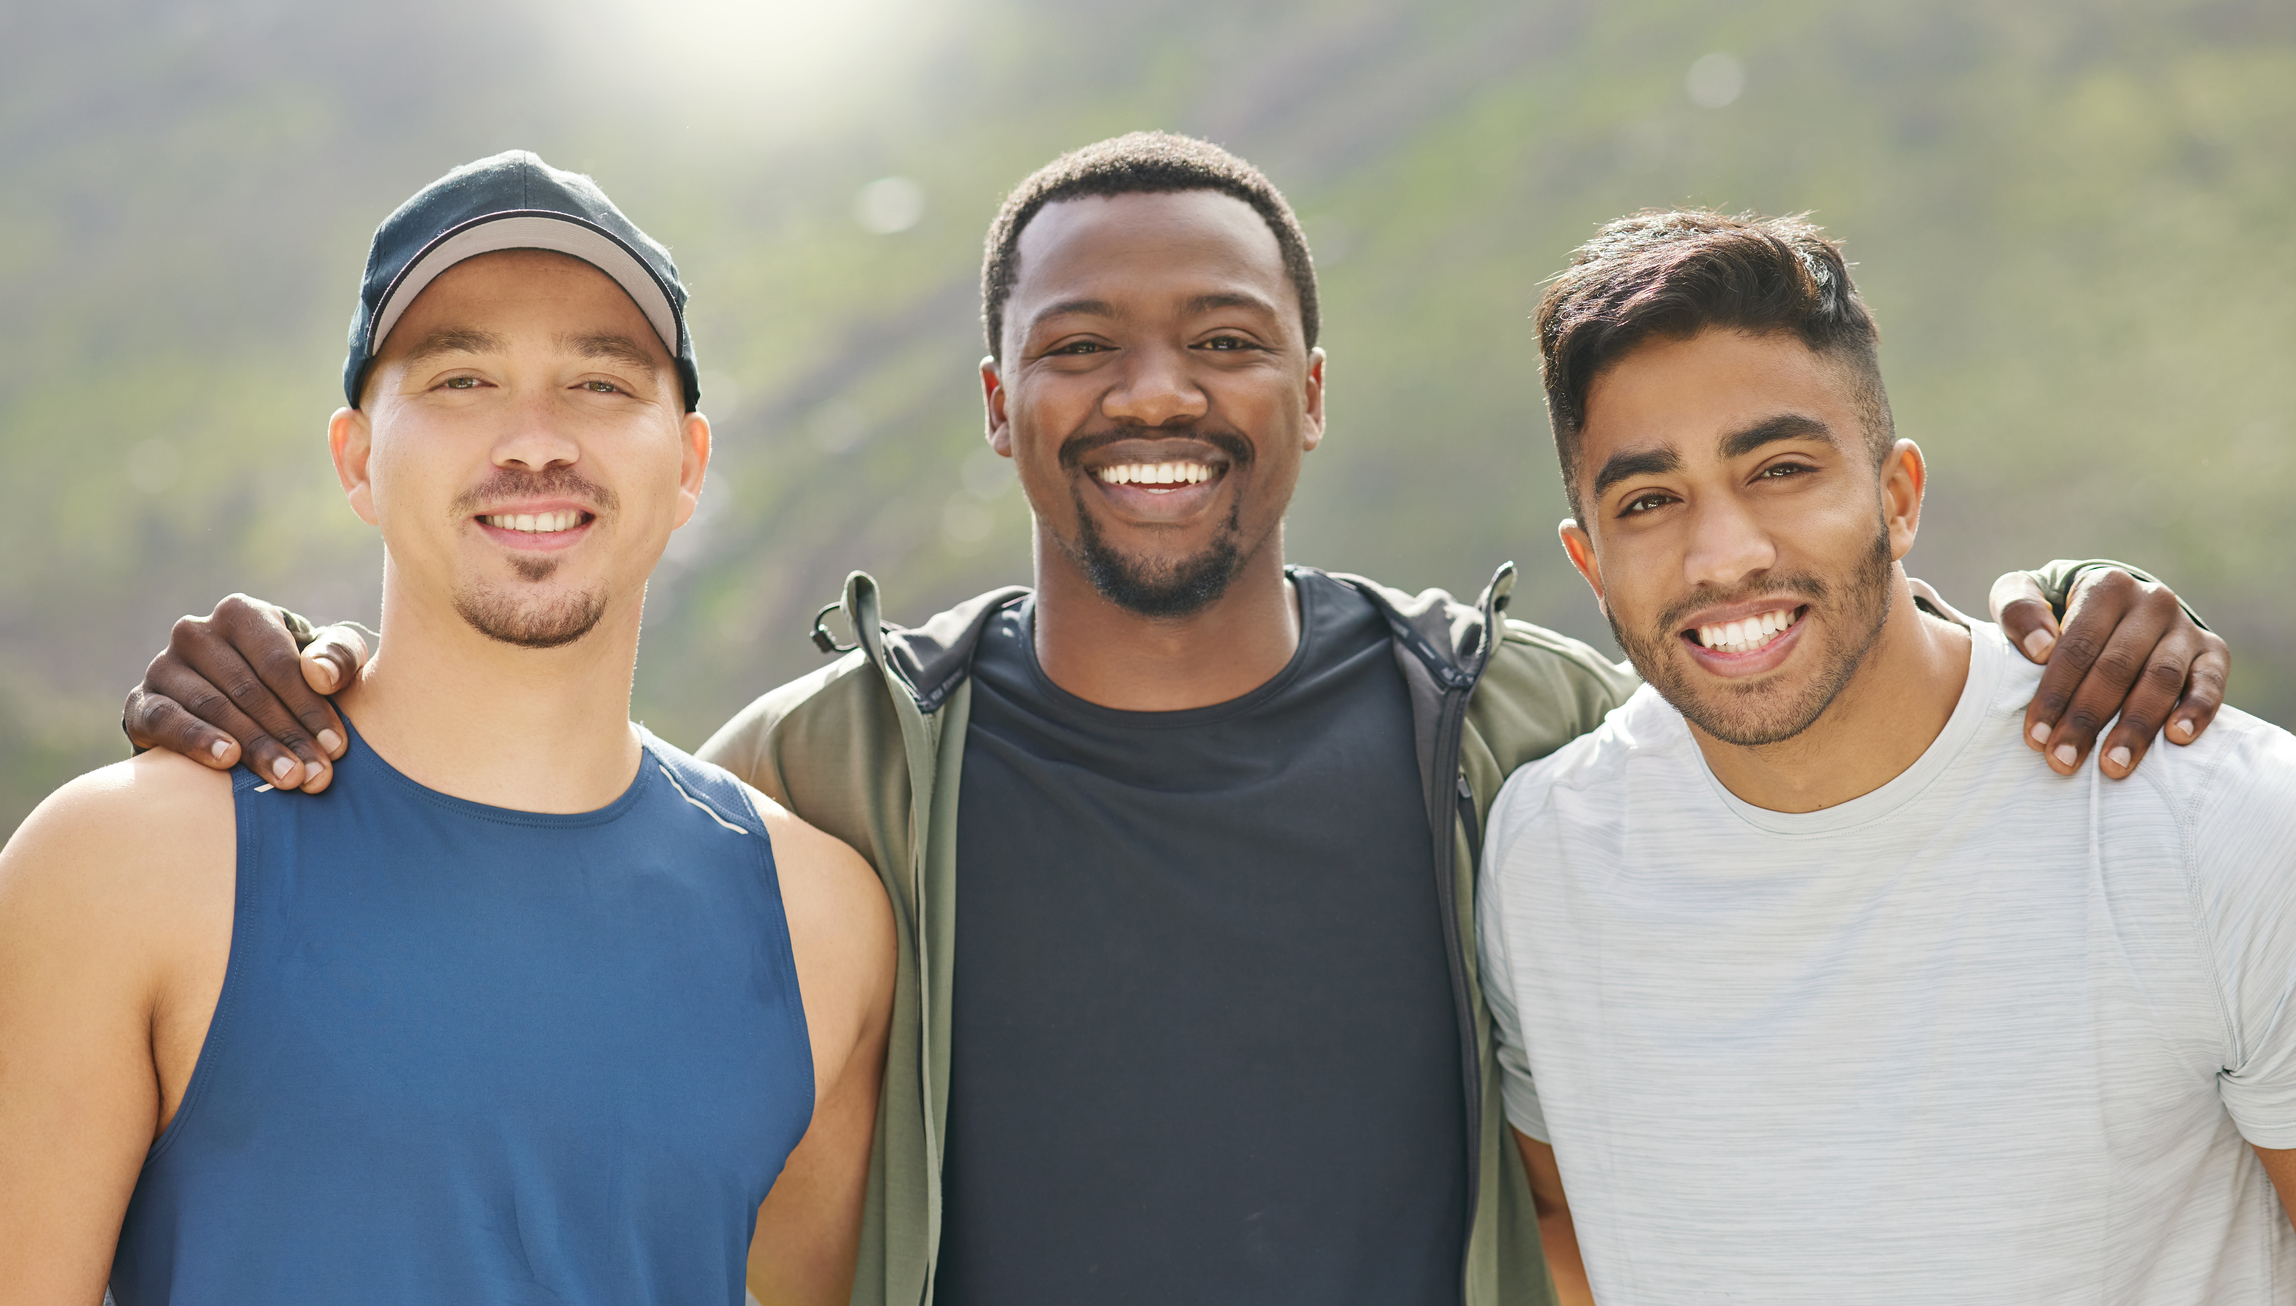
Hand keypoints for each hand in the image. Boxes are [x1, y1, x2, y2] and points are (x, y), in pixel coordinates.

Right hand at [121, 595, 370, 792]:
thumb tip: (321, 675)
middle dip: (288, 736)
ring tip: (288, 778)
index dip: (310, 706)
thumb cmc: (295, 677)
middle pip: (248, 690)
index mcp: (241, 614)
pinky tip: (226, 760)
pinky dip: (196, 740)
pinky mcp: (142, 702)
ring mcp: (163, 666)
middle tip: (317, 776)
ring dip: (254, 747)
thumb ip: (338, 657)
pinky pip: (166, 720)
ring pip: (213, 708)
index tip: (337, 746)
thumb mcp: (328, 659)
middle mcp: (196, 633)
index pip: (278, 662)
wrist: (235, 706)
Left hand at [1990, 568, 2227, 778]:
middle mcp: (2151, 602)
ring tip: (2113, 766)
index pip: (2078, 645)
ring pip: (2161, 679)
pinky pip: (2211, 682)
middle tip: (2063, 760)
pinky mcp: (2213, 652)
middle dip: (2087, 719)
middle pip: (2117, 667)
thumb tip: (2039, 647)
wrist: (2117, 600)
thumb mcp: (2027, 591)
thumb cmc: (2058, 608)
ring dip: (2137, 726)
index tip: (2036, 736)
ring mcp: (2185, 628)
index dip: (2055, 693)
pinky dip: (2198, 710)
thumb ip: (2018, 608)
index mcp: (2107, 586)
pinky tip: (2178, 738)